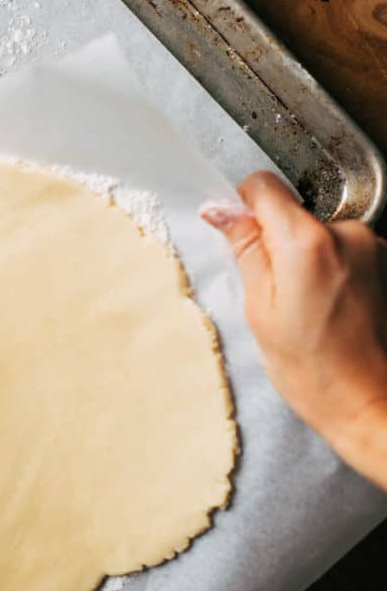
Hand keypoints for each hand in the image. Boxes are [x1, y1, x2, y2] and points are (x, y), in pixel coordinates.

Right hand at [202, 171, 386, 489]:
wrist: (369, 404)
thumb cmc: (313, 370)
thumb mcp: (259, 309)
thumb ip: (244, 250)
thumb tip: (221, 209)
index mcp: (307, 243)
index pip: (263, 186)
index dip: (242, 207)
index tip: (237, 236)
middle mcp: (347, 234)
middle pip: (290, 211)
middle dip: (272, 242)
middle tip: (272, 292)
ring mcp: (371, 247)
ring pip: (313, 233)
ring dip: (301, 259)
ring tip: (302, 307)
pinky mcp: (383, 262)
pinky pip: (337, 251)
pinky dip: (324, 271)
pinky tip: (324, 310)